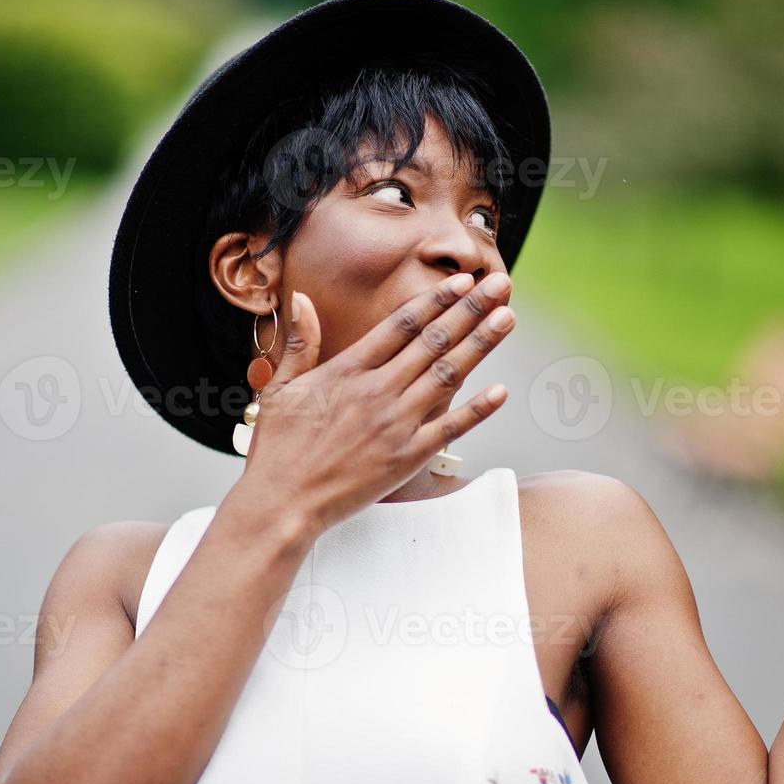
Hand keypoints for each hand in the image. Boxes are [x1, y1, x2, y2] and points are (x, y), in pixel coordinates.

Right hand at [238, 272, 515, 533]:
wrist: (282, 503)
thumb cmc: (277, 449)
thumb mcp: (280, 387)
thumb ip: (300, 342)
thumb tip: (301, 299)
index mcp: (348, 370)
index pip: (402, 324)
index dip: (436, 299)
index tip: (462, 280)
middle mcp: (377, 391)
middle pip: (434, 341)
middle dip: (470, 310)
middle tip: (499, 286)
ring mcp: (396, 424)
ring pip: (448, 375)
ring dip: (481, 345)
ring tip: (507, 319)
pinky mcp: (407, 457)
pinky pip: (450, 428)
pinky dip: (478, 409)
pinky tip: (501, 391)